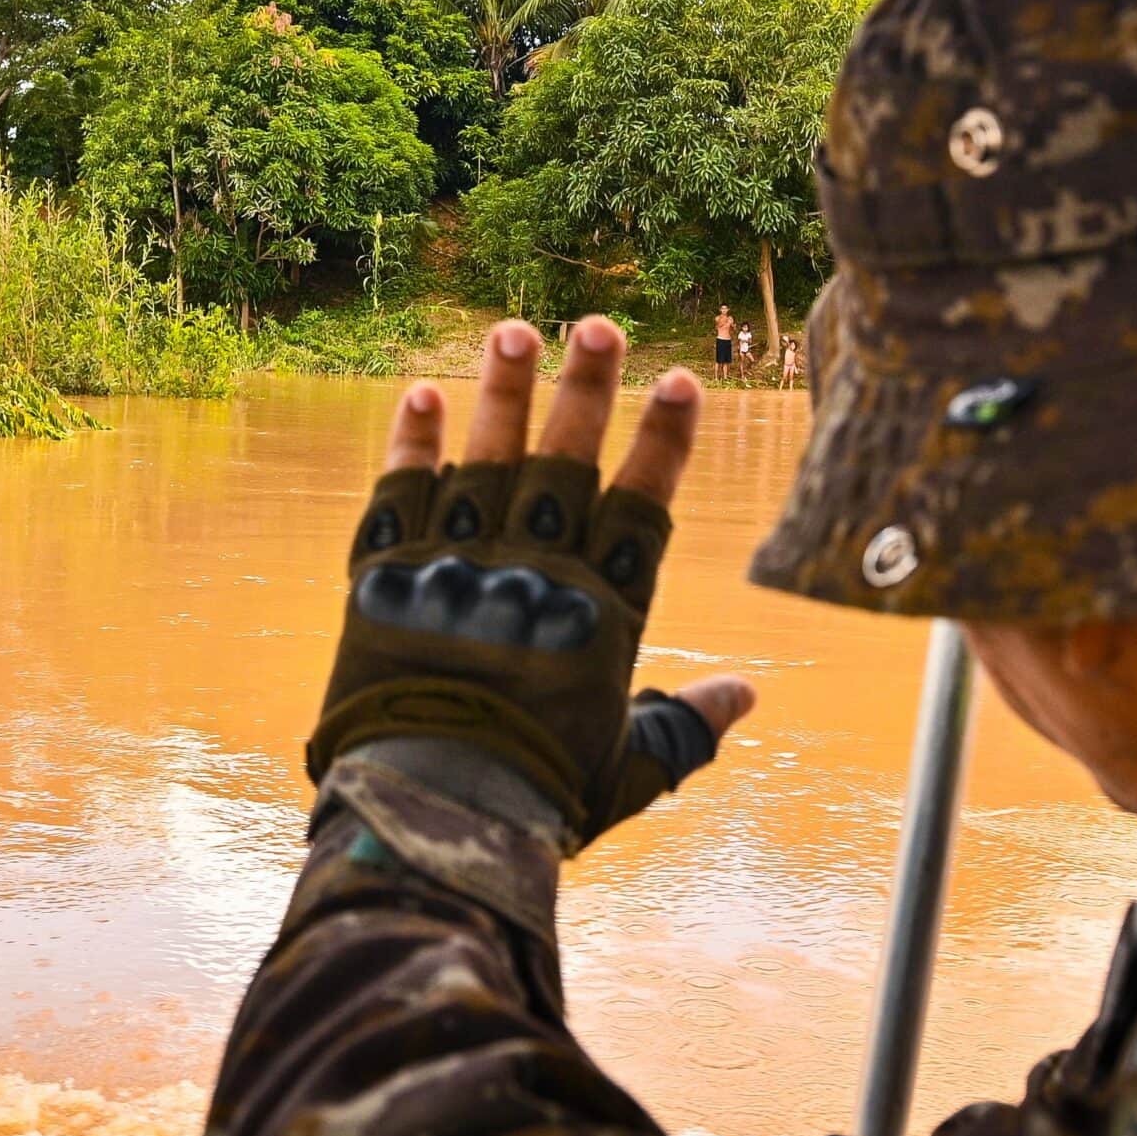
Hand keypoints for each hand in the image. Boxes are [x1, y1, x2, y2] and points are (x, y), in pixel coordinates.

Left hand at [306, 316, 754, 850]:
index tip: (681, 379)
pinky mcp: (389, 577)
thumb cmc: (541, 794)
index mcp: (600, 611)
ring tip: (513, 329)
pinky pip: (402, 494)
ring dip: (502, 391)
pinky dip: (412, 445)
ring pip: (487, 459)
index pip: (643, 504)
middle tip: (598, 324)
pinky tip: (424, 394)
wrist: (431, 811)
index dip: (664, 439)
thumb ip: (684, 725)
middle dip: (586, 387)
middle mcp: (534, 571)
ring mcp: (459, 564)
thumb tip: (748, 697)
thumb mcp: (628, 766)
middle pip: (566, 460)